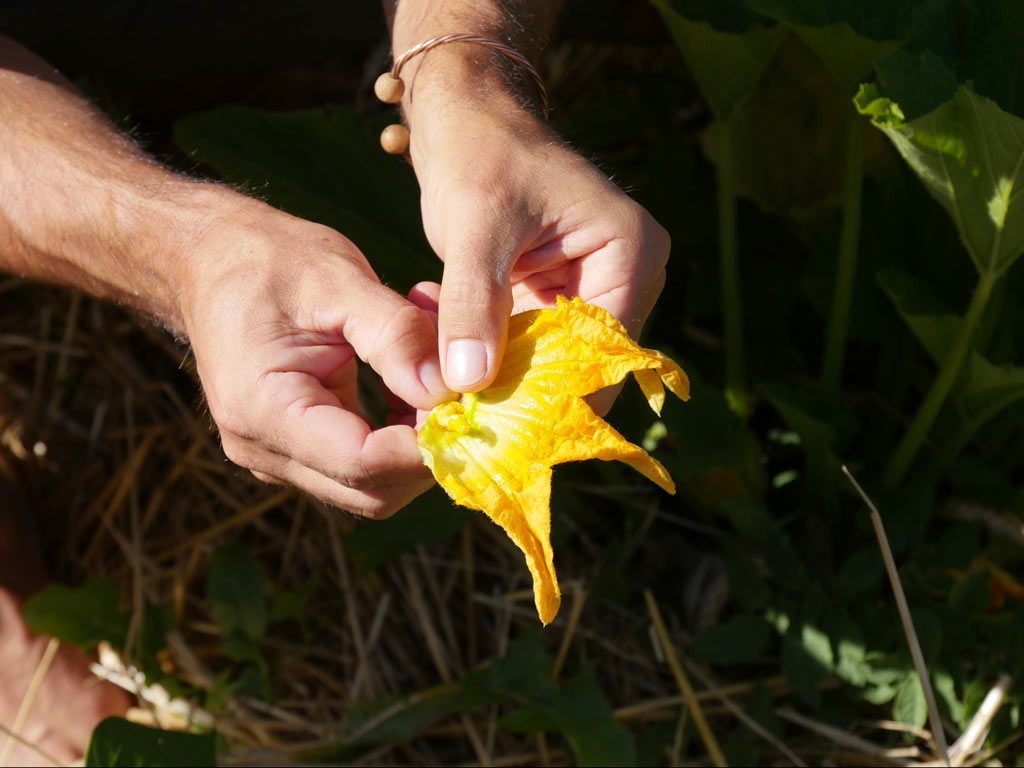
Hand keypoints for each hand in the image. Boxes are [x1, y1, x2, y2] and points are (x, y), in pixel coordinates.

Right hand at [179, 197, 452, 517]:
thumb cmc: (268, 261)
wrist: (209, 260)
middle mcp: (264, 449)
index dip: (426, 446)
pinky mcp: (296, 449)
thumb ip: (397, 336)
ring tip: (435, 371)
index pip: (362, 463)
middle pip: (372, 492)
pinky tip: (413, 379)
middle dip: (429, 451)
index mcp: (263, 411)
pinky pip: (362, 464)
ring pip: (373, 485)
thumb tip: (451, 391)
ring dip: (418, 441)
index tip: (472, 405)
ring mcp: (277, 457)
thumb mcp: (338, 280)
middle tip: (464, 390)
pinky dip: (399, 432)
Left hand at [409, 96, 669, 412]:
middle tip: (474, 427)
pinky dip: (500, 365)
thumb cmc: (481, 155)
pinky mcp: (559, 299)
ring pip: (556, 364)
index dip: (558, 393)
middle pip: (585, 363)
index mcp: (631, 250)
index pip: (606, 348)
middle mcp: (626, 276)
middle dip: (531, 395)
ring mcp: (595, 290)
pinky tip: (460, 384)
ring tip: (459, 413)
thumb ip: (472, 303)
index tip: (505, 433)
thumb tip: (467, 383)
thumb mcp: (474, 226)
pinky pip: (535, 349)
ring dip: (511, 385)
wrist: (467, 122)